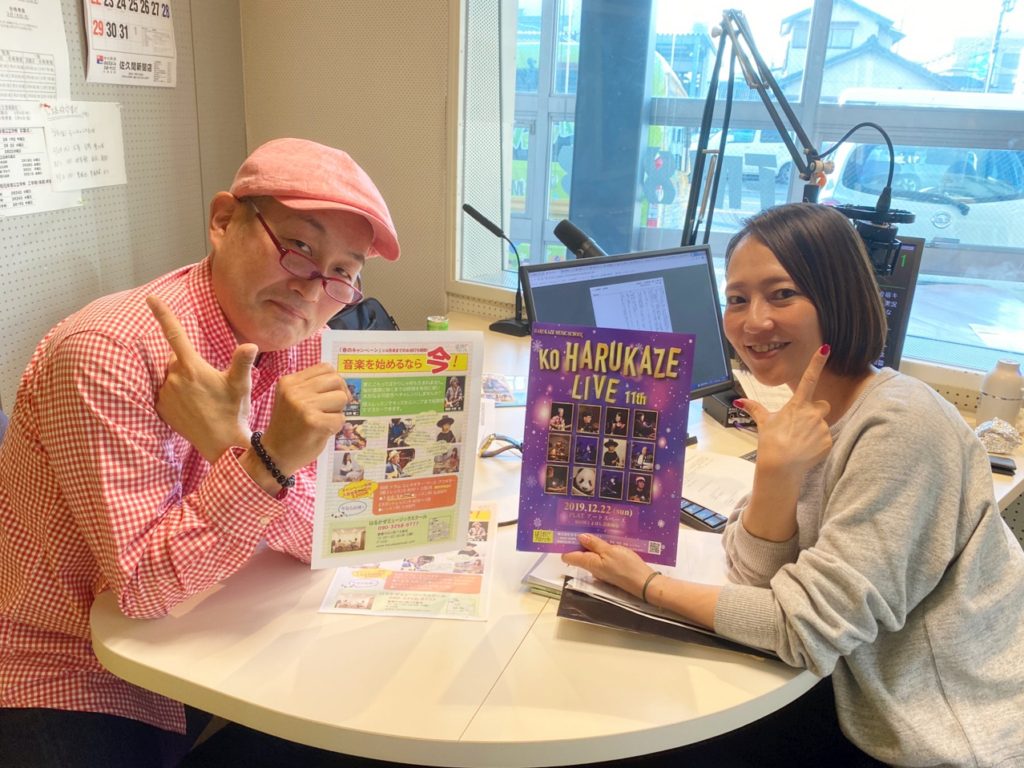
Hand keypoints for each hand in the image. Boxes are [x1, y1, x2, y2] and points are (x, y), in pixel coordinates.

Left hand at [147, 295, 256, 462]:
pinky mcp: (162, 409)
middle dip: (190, 365)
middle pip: (178, 360)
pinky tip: (194, 409)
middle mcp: (174, 378)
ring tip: (204, 400)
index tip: (151, 298)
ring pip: (173, 378)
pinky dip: (178, 397)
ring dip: (185, 382)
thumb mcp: (241, 384)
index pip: (175, 334)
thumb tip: (250, 345)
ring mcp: (166, 394)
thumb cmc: (233, 411)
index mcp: (192, 367)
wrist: (221, 444)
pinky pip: (167, 395)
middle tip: (211, 384)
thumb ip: (242, 362)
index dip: (163, 314)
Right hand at [259, 363, 350, 476]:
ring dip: (338, 411)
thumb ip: (312, 387)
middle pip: (336, 380)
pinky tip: (322, 432)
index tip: (332, 395)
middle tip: (333, 408)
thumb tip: (343, 384)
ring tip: (324, 420)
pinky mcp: (314, 422)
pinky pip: (341, 418)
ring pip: (341, 397)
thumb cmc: (288, 427)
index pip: (325, 368)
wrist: (274, 455)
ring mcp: (304, 406)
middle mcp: (295, 390)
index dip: (335, 381)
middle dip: (341, 394)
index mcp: (289, 381)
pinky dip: (336, 427)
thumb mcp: (293, 399)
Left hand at [561, 533, 655, 598]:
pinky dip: (602, 550)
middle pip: (580, 555)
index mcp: (589, 563)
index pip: (569, 557)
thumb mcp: (610, 551)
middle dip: (580, 542)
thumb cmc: (626, 566)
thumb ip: (595, 544)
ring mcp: (602, 570)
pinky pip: (601, 558)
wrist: (644, 583)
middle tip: (582, 524)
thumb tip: (579, 537)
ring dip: (592, 545)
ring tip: (595, 529)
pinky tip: (607, 541)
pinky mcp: (611, 570)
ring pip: (591, 556)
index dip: (565, 545)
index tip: (565, 532)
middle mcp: (592, 568)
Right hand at [736, 344, 832, 478]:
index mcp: (798, 404)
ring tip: (800, 442)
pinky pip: (826, 440)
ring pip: (822, 424)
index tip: (826, 348)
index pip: (809, 378)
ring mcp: (821, 427)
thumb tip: (739, 400)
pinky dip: (818, 445)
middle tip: (802, 425)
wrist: (781, 466)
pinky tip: (806, 450)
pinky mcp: (828, 441)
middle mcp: (812, 413)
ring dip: (814, 431)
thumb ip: (755, 409)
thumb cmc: (771, 442)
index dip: (817, 362)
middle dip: (816, 412)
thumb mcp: (764, 422)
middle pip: (822, 406)